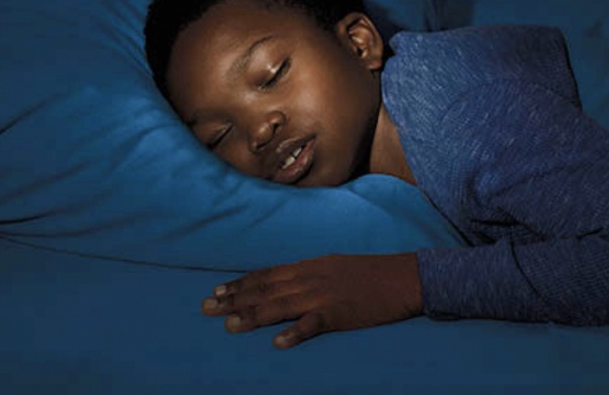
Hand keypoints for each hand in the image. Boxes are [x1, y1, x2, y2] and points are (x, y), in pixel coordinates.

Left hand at [202, 253, 422, 348]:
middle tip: (207, 308)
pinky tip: (277, 343)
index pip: (265, 275)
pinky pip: (313, 324)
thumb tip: (282, 283)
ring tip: (229, 326)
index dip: (240, 284)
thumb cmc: (367, 273)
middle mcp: (309, 278)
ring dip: (253, 316)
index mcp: (307, 267)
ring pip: (280, 305)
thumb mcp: (331, 266)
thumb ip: (306, 275)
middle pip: (264, 290)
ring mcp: (323, 295)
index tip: (217, 292)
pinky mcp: (340, 314)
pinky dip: (295, 333)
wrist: (402, 277)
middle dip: (234, 299)